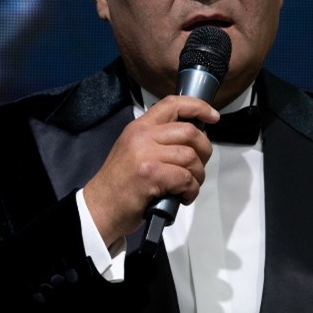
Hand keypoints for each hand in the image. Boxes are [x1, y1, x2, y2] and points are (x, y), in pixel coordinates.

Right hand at [82, 95, 218, 245]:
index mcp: (138, 128)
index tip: (212, 116)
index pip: (172, 104)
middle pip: (189, 132)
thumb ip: (157, 140)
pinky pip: (186, 178)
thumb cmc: (119, 185)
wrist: (100, 209)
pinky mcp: (151, 175)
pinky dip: (190, 190)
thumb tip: (191, 139)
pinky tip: (182, 197)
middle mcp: (142, 137)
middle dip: (204, 150)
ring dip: (197, 175)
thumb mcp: (133, 151)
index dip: (198, 107)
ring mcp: (146, 155)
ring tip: (188, 186)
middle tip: (199, 166)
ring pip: (191, 157)